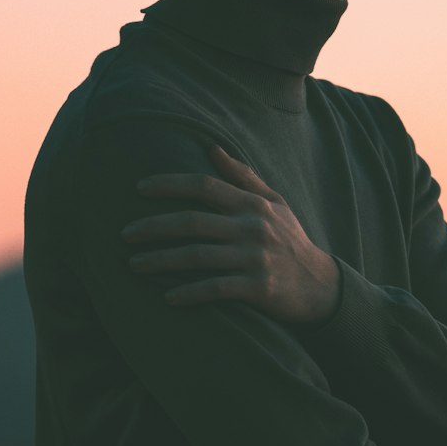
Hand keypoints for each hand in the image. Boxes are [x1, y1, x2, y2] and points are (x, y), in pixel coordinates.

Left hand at [121, 144, 341, 325]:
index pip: (204, 186)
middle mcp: (252, 227)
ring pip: (198, 256)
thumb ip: (243, 177)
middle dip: (153, 226)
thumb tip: (212, 148)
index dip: (169, 184)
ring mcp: (255, 258)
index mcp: (252, 204)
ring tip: (134, 265)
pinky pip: (215, 288)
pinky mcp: (258, 288)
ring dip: (161, 260)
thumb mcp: (275, 204)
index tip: (139, 188)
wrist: (322, 287)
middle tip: (124, 234)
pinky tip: (167, 297)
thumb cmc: (291, 242)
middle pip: (192, 221)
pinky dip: (189, 293)